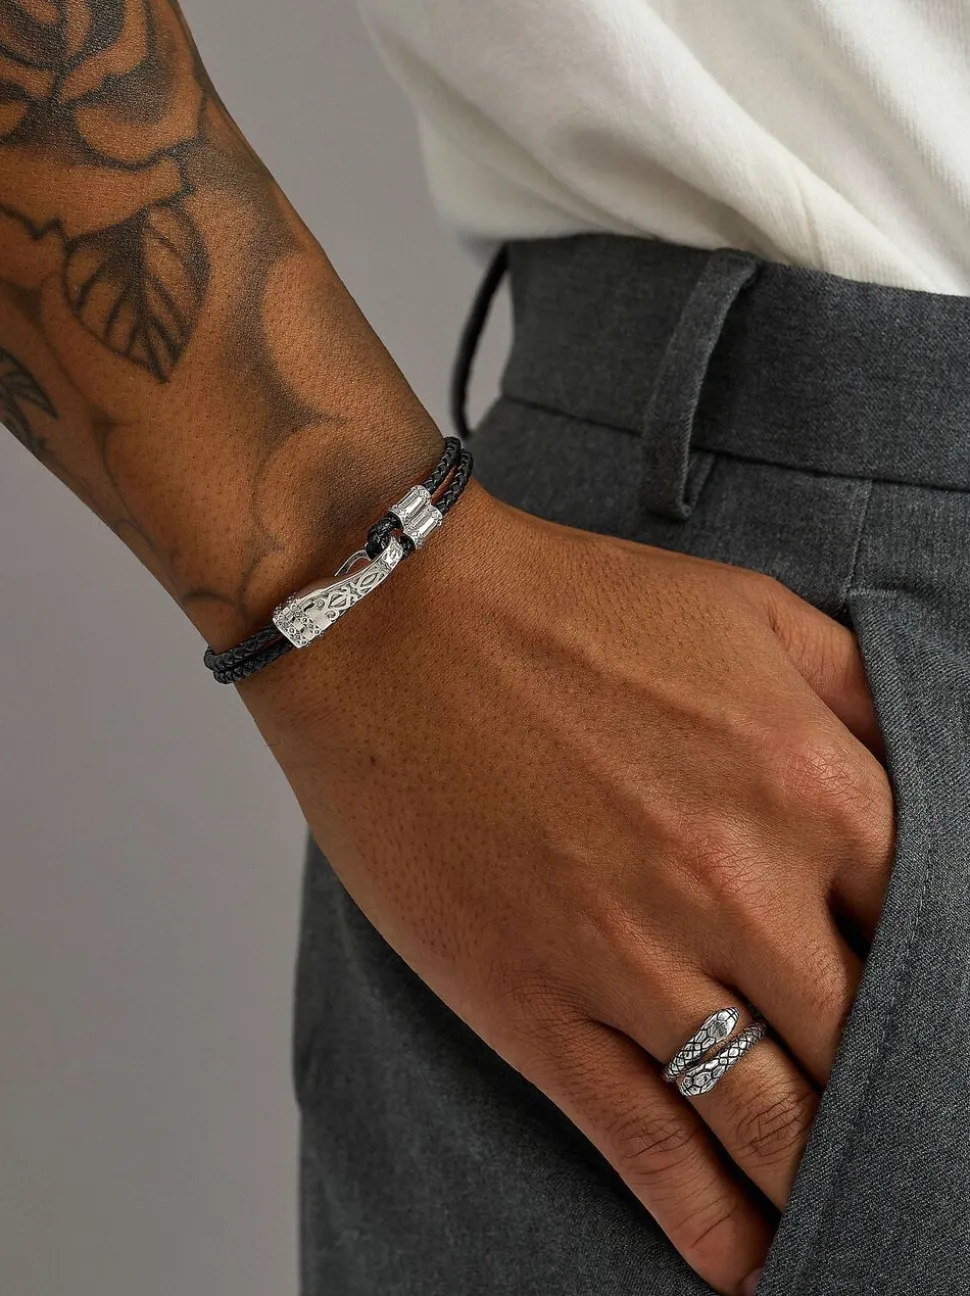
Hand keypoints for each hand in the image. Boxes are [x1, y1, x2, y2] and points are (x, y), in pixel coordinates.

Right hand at [242, 481, 894, 1295]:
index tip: (935, 1020)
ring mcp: (636, 959)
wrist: (389, 622)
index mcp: (806, 779)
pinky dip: (711, 1228)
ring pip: (773, 1120)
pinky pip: (651, 1151)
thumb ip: (855, 691)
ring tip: (843, 1215)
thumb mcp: (745, 611)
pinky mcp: (540, 1011)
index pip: (931, 923)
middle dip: (894, 1091)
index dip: (941, 980)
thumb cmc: (562, 605)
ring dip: (819, 1179)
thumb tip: (925, 769)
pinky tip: (747, 1267)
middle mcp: (740, 884)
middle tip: (905, 1128)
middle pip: (865, 1039)